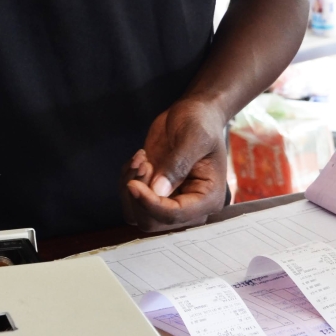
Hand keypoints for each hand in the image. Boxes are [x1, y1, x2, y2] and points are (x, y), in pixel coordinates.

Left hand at [120, 98, 227, 234]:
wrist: (194, 114)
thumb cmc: (200, 122)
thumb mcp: (193, 137)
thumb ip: (177, 164)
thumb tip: (158, 191)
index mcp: (208, 198)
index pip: (173, 215)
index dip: (149, 204)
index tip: (133, 184)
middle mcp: (190, 208)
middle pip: (152, 222)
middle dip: (139, 194)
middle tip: (143, 162)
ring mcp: (171, 202)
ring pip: (137, 215)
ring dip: (129, 187)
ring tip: (141, 158)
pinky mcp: (155, 194)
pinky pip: (131, 201)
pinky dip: (127, 180)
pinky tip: (140, 159)